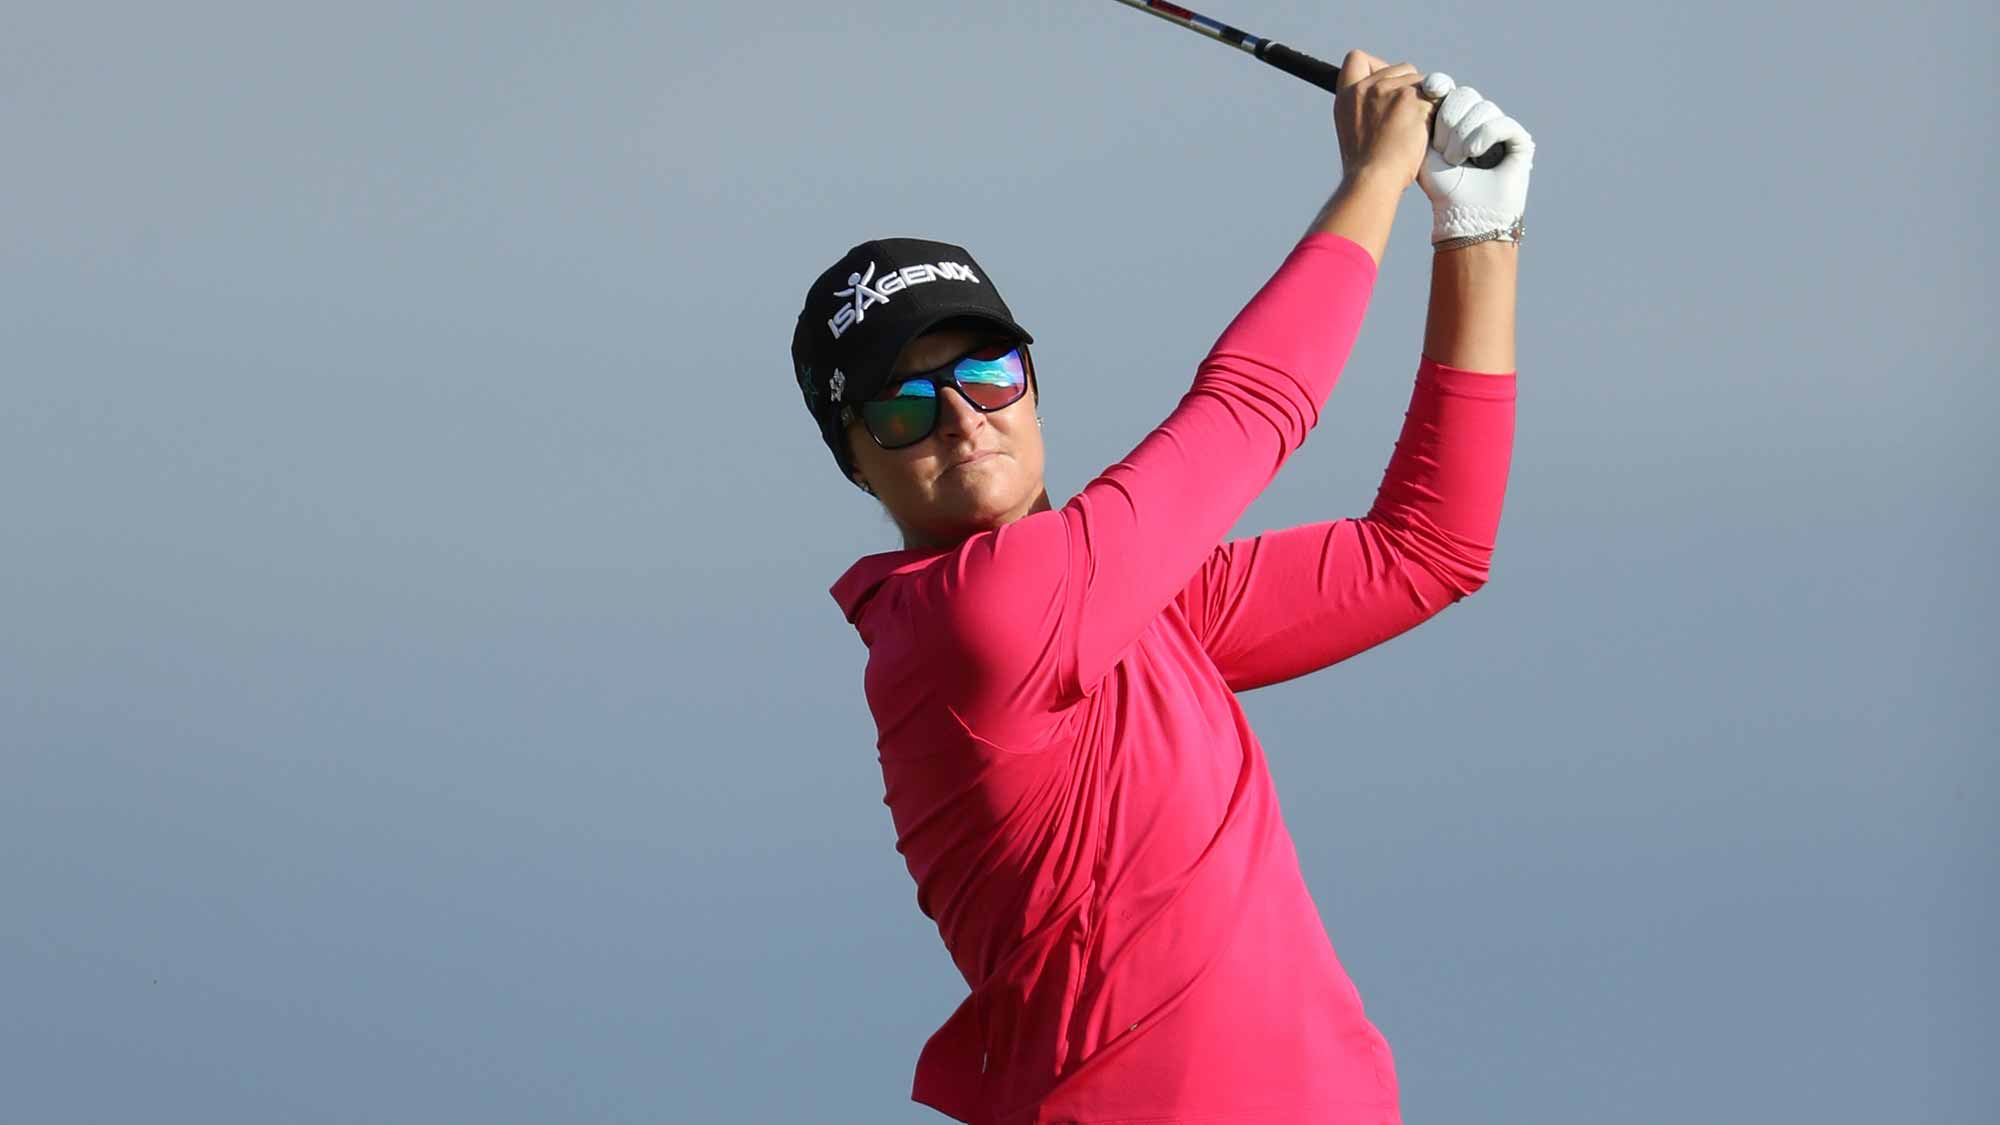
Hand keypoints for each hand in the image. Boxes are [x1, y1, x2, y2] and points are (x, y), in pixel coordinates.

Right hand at [1333, 50, 1431, 186]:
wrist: (1373, 180)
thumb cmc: (1367, 165)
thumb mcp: (1354, 129)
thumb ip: (1367, 106)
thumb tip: (1392, 93)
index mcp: (1347, 95)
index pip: (1356, 58)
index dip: (1376, 65)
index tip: (1385, 84)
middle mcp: (1366, 87)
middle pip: (1401, 67)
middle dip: (1410, 86)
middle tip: (1407, 116)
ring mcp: (1389, 90)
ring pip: (1421, 80)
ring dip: (1424, 100)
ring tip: (1412, 129)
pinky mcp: (1411, 99)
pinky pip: (1434, 96)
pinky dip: (1434, 113)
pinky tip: (1423, 132)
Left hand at [1415, 75, 1534, 245]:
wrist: (1463, 214)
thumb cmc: (1441, 187)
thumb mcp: (1422, 150)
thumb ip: (1420, 120)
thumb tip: (1421, 85)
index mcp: (1457, 119)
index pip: (1451, 90)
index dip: (1442, 86)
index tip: (1431, 88)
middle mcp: (1480, 120)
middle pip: (1464, 95)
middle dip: (1449, 120)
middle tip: (1443, 150)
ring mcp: (1501, 128)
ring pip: (1482, 108)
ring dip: (1464, 135)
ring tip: (1456, 160)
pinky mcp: (1519, 140)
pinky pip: (1501, 123)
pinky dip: (1484, 136)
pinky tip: (1474, 154)